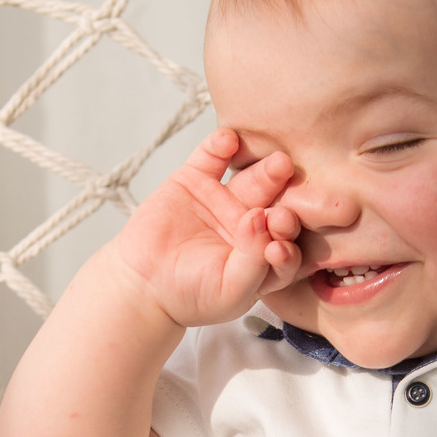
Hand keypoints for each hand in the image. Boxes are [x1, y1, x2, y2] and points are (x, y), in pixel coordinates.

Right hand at [104, 128, 302, 328]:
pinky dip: (220, 146)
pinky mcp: (198, 179)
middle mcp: (252, 223)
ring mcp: (226, 199)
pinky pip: (212, 157)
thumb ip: (254, 262)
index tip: (279, 244)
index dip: (289, 241)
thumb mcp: (231, 290)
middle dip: (288, 197)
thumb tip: (262, 219)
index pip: (289, 242)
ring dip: (267, 169)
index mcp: (265, 253)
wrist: (142, 284)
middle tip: (295, 199)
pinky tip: (229, 139)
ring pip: (253, 178)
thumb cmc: (191, 296)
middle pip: (279, 204)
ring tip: (278, 163)